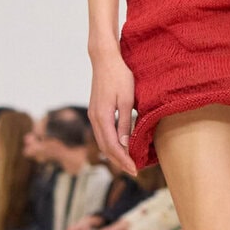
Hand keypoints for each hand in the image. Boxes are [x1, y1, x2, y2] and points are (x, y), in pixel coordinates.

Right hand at [88, 52, 138, 177]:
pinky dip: (111, 144)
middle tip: (134, 171)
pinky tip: (120, 146)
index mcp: (102, 117)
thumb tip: (125, 145)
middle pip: (105, 148)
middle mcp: (95, 118)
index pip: (113, 146)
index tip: (135, 170)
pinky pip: (102, 133)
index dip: (124, 160)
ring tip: (128, 162)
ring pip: (102, 142)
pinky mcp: (96, 111)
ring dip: (114, 154)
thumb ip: (125, 123)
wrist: (105, 59)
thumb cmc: (119, 76)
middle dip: (119, 161)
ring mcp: (93, 115)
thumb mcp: (127, 100)